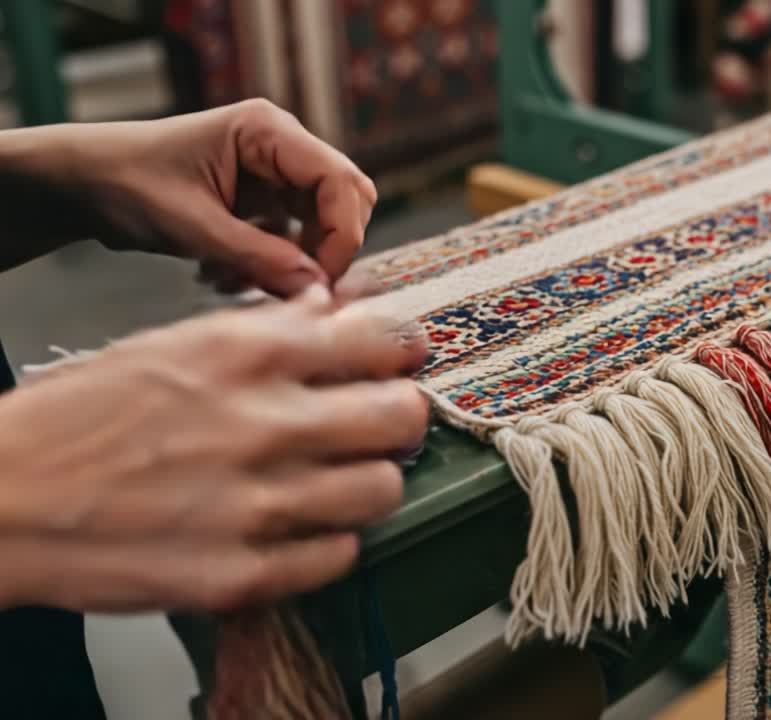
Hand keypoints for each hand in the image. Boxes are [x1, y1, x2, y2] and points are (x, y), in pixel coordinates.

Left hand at [0, 99, 376, 296]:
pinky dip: (270, 265)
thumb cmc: (126, 186)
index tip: (318, 281)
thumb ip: (260, 258)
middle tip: (292, 289)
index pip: (341, 181)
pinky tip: (225, 276)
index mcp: (268, 131)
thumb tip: (319, 290)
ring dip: (293, 263)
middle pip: (345, 201)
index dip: (342, 235)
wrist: (82, 185)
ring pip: (323, 224)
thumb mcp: (192, 227)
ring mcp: (276, 172)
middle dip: (325, 251)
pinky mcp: (264, 199)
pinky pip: (295, 238)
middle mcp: (282, 146)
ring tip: (240, 283)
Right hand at [0, 286, 427, 612]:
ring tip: (335, 479)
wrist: (3, 500)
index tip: (401, 362)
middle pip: (402, 416)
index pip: (383, 339)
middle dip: (398, 416)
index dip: (402, 351)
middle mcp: (265, 424)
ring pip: (384, 489)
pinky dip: (329, 540)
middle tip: (378, 424)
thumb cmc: (82, 417)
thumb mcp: (174, 346)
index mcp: (248, 354)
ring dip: (368, 481)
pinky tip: (297, 526)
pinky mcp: (244, 573)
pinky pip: (341, 554)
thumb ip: (266, 332)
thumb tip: (336, 312)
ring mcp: (258, 504)